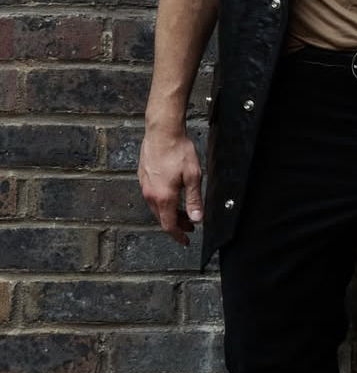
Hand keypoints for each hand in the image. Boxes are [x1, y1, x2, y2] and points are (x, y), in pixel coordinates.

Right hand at [138, 129, 203, 245]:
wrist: (162, 131)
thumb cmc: (178, 150)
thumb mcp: (193, 176)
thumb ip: (194, 200)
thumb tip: (197, 219)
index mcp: (163, 197)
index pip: (169, 225)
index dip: (178, 235)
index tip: (185, 241)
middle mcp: (150, 194)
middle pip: (162, 218)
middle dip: (176, 225)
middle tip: (190, 226)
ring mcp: (145, 185)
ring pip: (156, 208)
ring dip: (170, 213)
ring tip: (184, 212)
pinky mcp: (143, 177)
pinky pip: (152, 197)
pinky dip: (163, 202)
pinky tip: (172, 196)